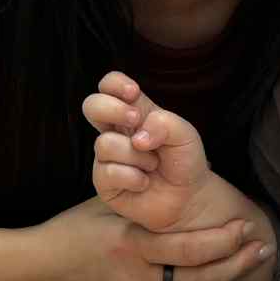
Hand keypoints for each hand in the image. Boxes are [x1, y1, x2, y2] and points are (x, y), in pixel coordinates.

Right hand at [22, 195, 268, 280]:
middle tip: (259, 249)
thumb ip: (143, 200)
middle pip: (200, 280)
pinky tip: (200, 277)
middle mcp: (135, 279)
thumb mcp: (106, 207)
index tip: (247, 227)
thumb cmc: (69, 232)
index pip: (190, 248)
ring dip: (215, 280)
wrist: (34, 274)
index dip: (225, 240)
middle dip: (235, 264)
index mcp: (130, 244)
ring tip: (238, 261)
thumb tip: (179, 182)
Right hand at [84, 73, 225, 235]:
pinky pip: (108, 172)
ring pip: (105, 143)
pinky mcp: (104, 182)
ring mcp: (107, 156)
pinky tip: (144, 183)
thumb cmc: (184, 160)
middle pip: (91, 105)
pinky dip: (133, 178)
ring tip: (153, 165)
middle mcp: (116, 131)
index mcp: (134, 112)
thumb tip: (137, 137)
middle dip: (111, 109)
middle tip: (136, 119)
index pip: (110, 85)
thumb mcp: (185, 135)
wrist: (188, 197)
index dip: (115, 83)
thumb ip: (164, 124)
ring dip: (137, 156)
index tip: (133, 93)